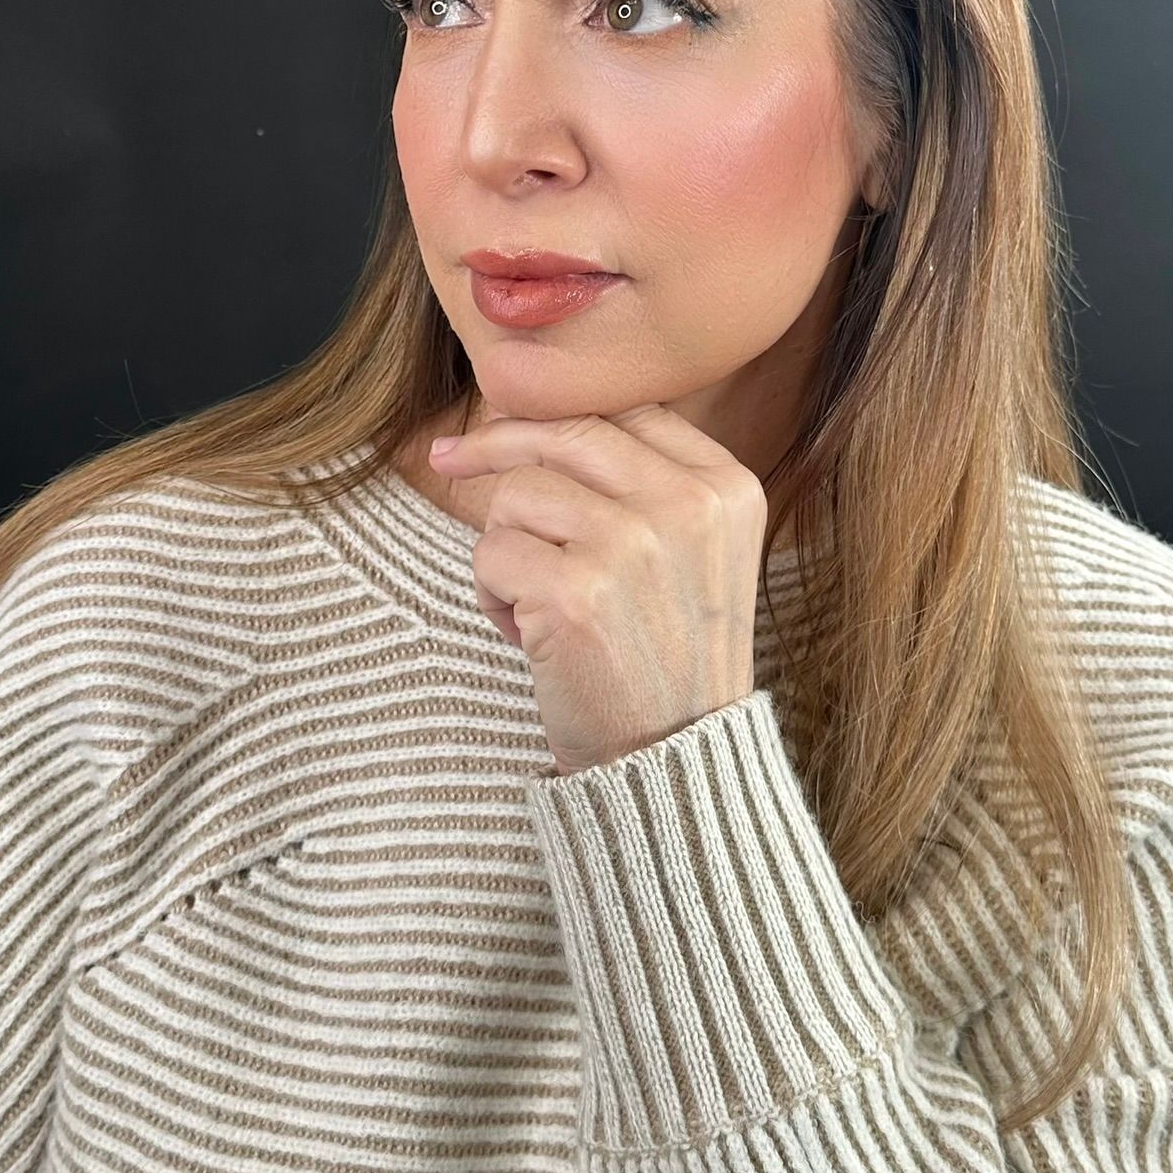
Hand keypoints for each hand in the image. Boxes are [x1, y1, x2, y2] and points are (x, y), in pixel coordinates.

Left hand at [428, 404, 768, 775]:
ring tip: (540, 605)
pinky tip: (531, 636)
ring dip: (506, 550)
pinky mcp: (575, 592)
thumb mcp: (696, 553)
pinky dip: (494, 598)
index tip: (500, 423)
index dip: (554, 414)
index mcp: (726, 487)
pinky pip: (491, 554)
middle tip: (446, 458)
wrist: (674, 762)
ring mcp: (632, 545)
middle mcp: (687, 505)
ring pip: (516, 495)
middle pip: (565, 433)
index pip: (624, 410)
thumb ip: (646, 481)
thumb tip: (538, 413)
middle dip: (495, 444)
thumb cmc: (669, 655)